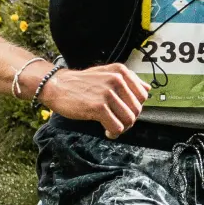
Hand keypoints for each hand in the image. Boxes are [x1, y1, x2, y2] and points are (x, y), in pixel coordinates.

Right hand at [34, 63, 149, 138]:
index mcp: (120, 71)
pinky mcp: (99, 107)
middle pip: (137, 109)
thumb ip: (127, 80)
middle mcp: (117, 79)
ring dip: (121, 128)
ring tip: (111, 127)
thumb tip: (147, 89)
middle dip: (128, 120)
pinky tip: (106, 131)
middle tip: (115, 122)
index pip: (143, 95)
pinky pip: (117, 127)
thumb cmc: (80, 83)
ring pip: (129, 120)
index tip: (122, 111)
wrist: (56, 86)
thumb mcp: (105, 73)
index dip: (134, 107)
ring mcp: (108, 93)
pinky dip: (113, 133)